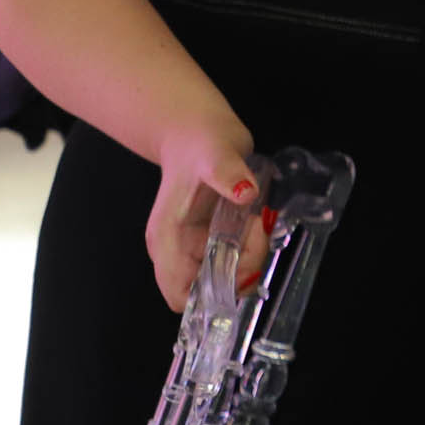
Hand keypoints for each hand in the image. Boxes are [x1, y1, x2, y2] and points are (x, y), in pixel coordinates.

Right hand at [146, 111, 267, 312]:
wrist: (198, 129)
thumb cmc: (200, 142)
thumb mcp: (216, 154)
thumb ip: (228, 173)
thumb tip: (244, 192)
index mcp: (167, 241)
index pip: (180, 295)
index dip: (212, 293)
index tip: (243, 263)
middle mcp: (177, 249)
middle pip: (209, 288)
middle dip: (241, 270)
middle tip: (256, 232)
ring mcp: (194, 244)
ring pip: (226, 274)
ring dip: (250, 256)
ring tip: (256, 221)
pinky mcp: (211, 236)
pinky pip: (234, 256)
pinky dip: (251, 246)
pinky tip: (254, 220)